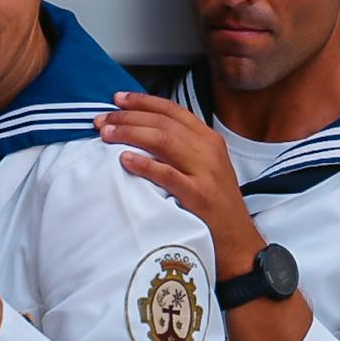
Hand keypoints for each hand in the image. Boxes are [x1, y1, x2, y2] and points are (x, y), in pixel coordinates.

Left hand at [98, 93, 264, 279]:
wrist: (238, 241)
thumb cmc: (217, 205)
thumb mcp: (206, 167)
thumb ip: (184, 148)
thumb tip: (145, 133)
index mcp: (209, 139)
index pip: (173, 110)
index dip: (143, 102)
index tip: (118, 99)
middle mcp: (208, 150)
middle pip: (163, 123)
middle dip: (128, 117)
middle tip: (102, 119)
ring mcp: (204, 171)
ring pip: (163, 140)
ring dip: (130, 133)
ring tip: (107, 134)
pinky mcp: (198, 195)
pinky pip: (167, 174)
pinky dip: (144, 164)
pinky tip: (125, 160)